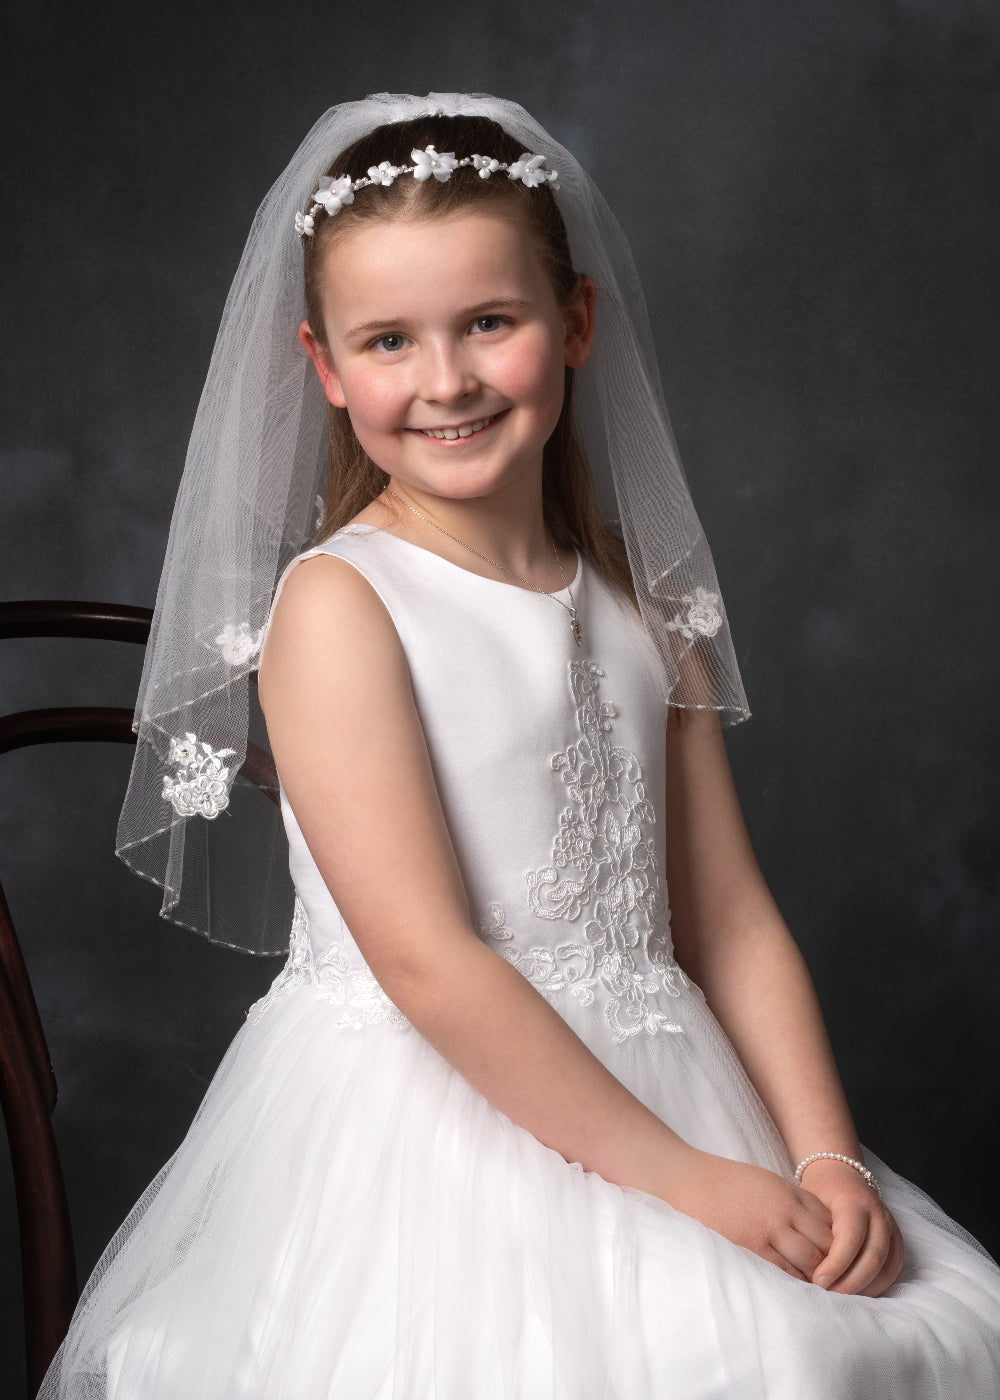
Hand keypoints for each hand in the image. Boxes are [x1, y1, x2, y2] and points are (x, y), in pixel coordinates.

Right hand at [663, 1147, 833, 1281]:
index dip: (836, 1241)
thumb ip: (787, 1201)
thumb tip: (808, 1226)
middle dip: (834, 1262)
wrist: (686, 1178)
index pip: (829, 1220)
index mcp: (788, 1192)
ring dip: (817, 1276)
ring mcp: (769, 1228)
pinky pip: (784, 1270)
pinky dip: (794, 1282)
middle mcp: (785, 1209)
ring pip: (811, 1259)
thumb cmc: (722, 1181)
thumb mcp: (763, 1181)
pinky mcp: (751, 1245)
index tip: (836, 1257)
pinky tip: (795, 1290)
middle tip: (834, 1282)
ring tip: (818, 1291)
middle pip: (827, 1242)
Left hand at [799, 1158, 903, 1296]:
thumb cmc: (821, 1192)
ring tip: (840, 1298)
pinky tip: (857, 1294)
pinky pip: (893, 1271)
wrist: (842, 1176)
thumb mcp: (810, 1200)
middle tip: (828, 1295)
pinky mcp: (897, 1242)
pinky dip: (877, 1286)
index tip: (818, 1281)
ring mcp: (892, 1229)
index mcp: (855, 1202)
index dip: (836, 1263)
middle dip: (850, 1282)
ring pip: (886, 1268)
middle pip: (872, 1257)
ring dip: (864, 1288)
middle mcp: (879, 1215)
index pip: (851, 1238)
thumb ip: (811, 1230)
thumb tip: (803, 1267)